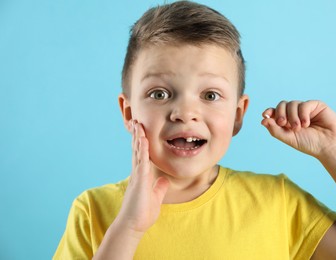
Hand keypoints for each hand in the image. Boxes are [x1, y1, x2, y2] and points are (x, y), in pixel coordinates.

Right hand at [116, 120, 169, 235]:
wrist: (133, 226)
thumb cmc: (142, 213)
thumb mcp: (156, 198)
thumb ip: (159, 188)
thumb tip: (164, 181)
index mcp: (142, 176)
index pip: (142, 155)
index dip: (142, 143)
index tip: (142, 131)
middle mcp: (138, 173)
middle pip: (137, 150)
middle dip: (137, 135)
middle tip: (136, 121)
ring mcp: (137, 176)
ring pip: (137, 152)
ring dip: (138, 137)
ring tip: (137, 124)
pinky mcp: (139, 180)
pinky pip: (141, 161)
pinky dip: (142, 149)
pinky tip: (142, 139)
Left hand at [261, 100, 335, 158]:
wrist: (328, 145)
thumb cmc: (309, 144)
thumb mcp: (289, 138)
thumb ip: (275, 130)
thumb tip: (263, 120)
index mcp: (287, 121)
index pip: (275, 112)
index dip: (269, 111)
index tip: (265, 115)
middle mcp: (295, 113)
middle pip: (282, 105)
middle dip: (281, 114)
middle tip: (283, 124)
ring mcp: (305, 108)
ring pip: (292, 104)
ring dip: (293, 116)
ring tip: (299, 128)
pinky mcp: (316, 105)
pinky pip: (304, 104)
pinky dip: (303, 114)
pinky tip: (307, 124)